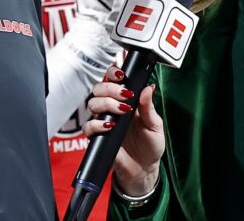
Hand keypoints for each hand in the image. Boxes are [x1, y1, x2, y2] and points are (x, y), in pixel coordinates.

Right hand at [84, 66, 163, 196]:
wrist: (144, 169)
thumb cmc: (150, 145)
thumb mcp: (155, 124)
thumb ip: (149, 107)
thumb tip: (148, 87)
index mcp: (125, 101)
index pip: (113, 80)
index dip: (114, 73)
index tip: (122, 74)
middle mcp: (111, 108)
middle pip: (99, 88)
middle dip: (110, 88)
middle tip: (125, 94)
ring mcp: (103, 122)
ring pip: (92, 103)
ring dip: (106, 103)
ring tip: (122, 111)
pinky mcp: (97, 137)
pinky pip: (88, 126)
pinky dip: (97, 124)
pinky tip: (110, 125)